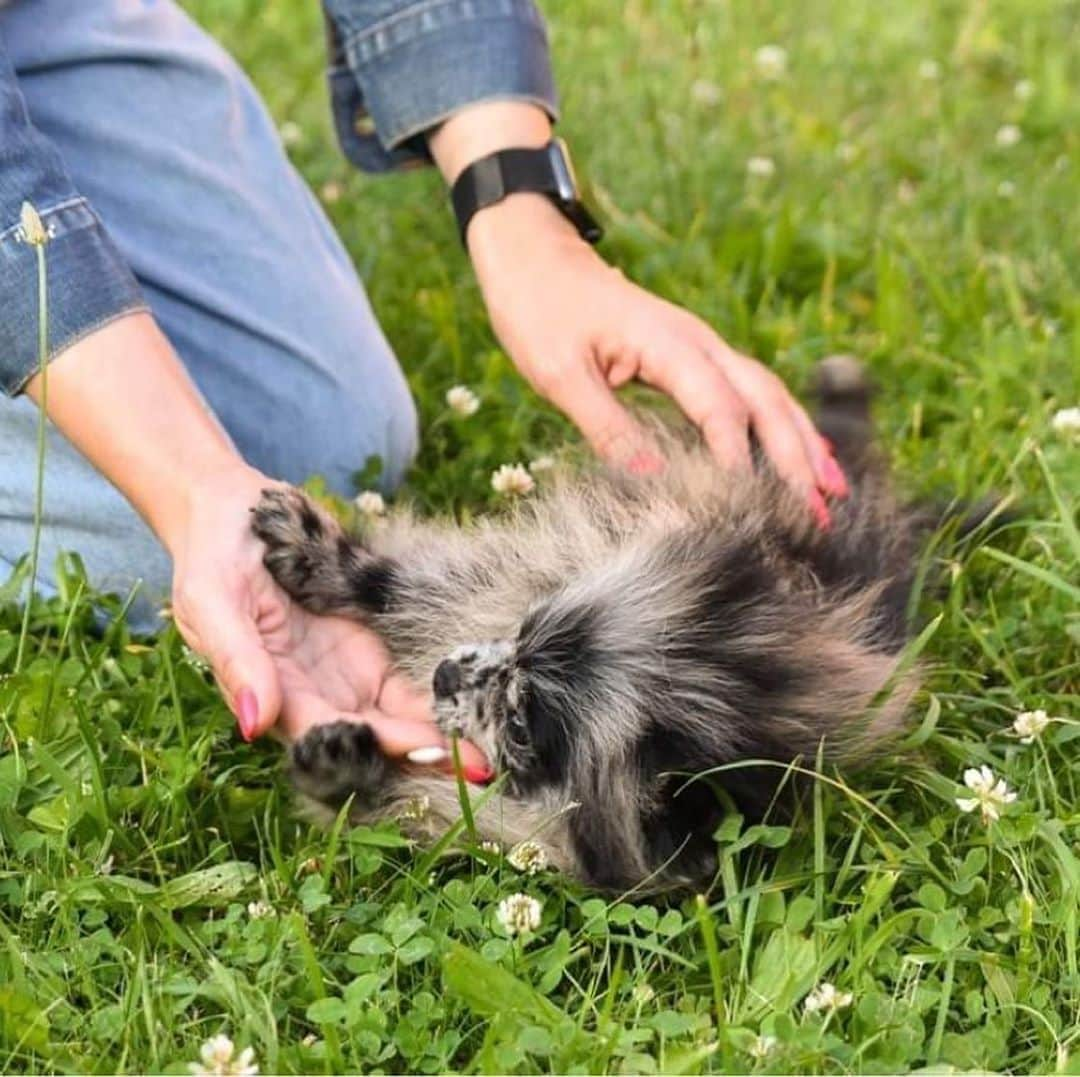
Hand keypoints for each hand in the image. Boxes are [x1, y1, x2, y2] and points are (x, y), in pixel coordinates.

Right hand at [169, 464, 490, 776]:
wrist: (234, 514)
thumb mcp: (213, 604)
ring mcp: (345, 671)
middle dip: (425, 755)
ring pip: (399, 717)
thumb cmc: (212, 559)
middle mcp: (316, 693)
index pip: (331, 734)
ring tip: (491, 751)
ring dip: (441, 735)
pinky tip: (475, 704)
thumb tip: (256, 724)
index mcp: (278, 693)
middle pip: (375, 737)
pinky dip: (438, 695)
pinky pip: (407, 679)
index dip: (378, 747)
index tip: (426, 753)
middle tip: (482, 767)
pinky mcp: (367, 645)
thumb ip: (238, 662)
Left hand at [467, 196, 847, 525]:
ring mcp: (702, 347)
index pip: (719, 409)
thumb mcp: (561, 374)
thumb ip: (608, 425)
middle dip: (795, 458)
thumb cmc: (541, 312)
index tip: (756, 507)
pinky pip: (751, 391)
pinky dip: (783, 424)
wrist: (535, 258)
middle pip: (764, 401)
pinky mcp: (695, 356)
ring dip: (803, 442)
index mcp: (669, 345)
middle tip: (820, 512)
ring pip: (768, 395)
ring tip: (833, 489)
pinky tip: (803, 449)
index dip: (739, 459)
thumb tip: (653, 480)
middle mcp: (699, 343)